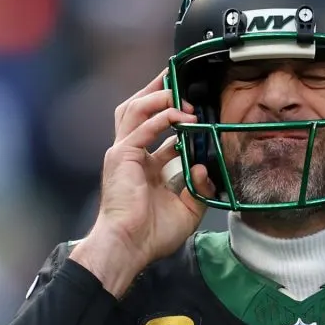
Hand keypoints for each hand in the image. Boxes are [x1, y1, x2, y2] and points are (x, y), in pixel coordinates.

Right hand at [71, 69, 215, 295]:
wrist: (129, 247)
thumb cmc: (151, 234)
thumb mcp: (186, 209)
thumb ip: (199, 188)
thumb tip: (204, 166)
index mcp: (143, 165)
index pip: (155, 128)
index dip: (172, 113)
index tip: (191, 104)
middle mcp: (131, 154)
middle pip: (138, 109)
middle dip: (157, 91)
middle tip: (177, 77)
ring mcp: (123, 153)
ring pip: (135, 109)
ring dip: (159, 97)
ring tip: (180, 93)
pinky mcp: (121, 156)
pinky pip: (141, 127)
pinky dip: (160, 117)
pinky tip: (179, 115)